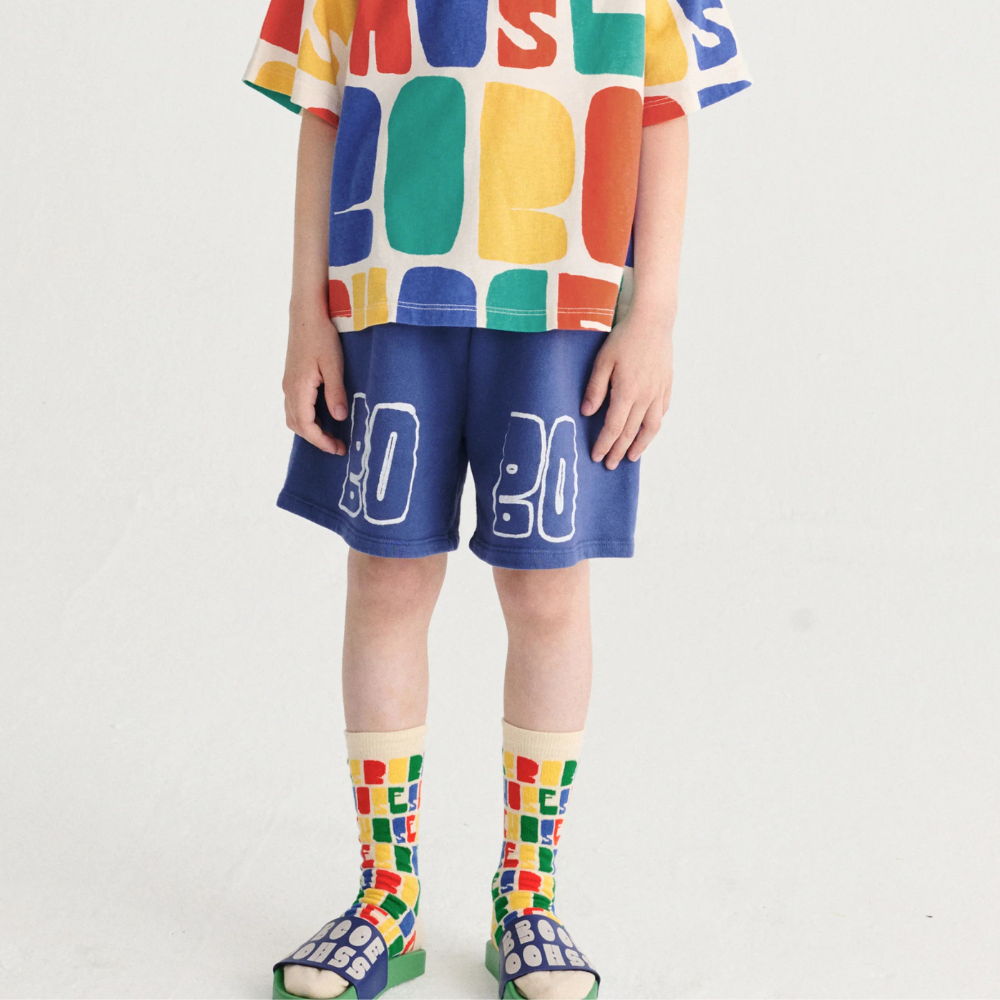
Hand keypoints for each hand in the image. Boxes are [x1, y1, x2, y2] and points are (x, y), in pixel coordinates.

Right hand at [282, 304, 348, 455]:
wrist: (306, 313)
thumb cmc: (321, 335)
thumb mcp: (333, 364)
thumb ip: (335, 392)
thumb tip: (339, 418)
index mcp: (298, 388)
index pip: (306, 426)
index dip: (321, 441)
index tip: (338, 449)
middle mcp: (289, 389)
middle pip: (298, 426)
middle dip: (317, 439)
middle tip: (338, 445)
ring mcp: (288, 383)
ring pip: (294, 417)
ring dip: (310, 430)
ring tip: (331, 434)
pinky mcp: (292, 378)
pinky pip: (295, 406)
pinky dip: (307, 418)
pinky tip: (323, 415)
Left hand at [581, 307, 674, 469]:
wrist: (653, 321)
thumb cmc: (624, 338)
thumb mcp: (602, 361)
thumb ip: (595, 388)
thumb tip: (587, 412)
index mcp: (627, 393)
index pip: (614, 428)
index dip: (604, 445)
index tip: (597, 457)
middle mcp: (645, 397)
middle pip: (631, 432)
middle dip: (619, 451)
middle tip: (610, 465)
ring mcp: (659, 392)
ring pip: (651, 427)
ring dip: (641, 445)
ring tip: (632, 456)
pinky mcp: (667, 384)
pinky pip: (662, 411)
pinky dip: (654, 424)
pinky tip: (648, 429)